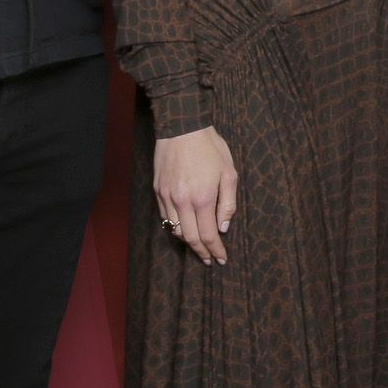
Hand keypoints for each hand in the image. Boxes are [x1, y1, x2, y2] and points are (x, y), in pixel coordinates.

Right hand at [154, 126, 237, 265]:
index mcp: (202, 198)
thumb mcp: (229, 173)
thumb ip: (227, 204)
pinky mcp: (157, 191)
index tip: (221, 259)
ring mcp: (167, 197)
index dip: (216, 250)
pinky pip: (165, 217)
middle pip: (190, 238)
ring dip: (188, 242)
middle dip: (202, 252)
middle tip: (210, 260)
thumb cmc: (210, 148)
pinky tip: (183, 229)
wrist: (181, 128)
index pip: (208, 235)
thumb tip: (223, 228)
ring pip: (175, 230)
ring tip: (199, 247)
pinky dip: (174, 227)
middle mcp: (182, 202)